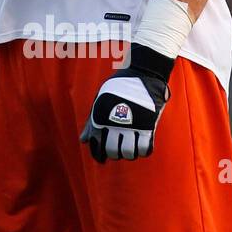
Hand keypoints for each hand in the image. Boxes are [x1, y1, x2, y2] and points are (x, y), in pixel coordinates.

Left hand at [79, 44, 172, 161]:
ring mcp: (132, 124)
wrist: (143, 72)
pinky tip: (141, 147)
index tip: (102, 159)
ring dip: (128, 154)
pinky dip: (143, 151)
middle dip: (114, 154)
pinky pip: (146, 148)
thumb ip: (91, 121)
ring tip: (129, 149)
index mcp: (101, 117)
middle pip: (112, 152)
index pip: (97, 146)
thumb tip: (83, 141)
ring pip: (129, 153)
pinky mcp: (148, 125)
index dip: (98, 156)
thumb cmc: (119, 85)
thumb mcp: (100, 99)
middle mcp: (115, 123)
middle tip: (117, 151)